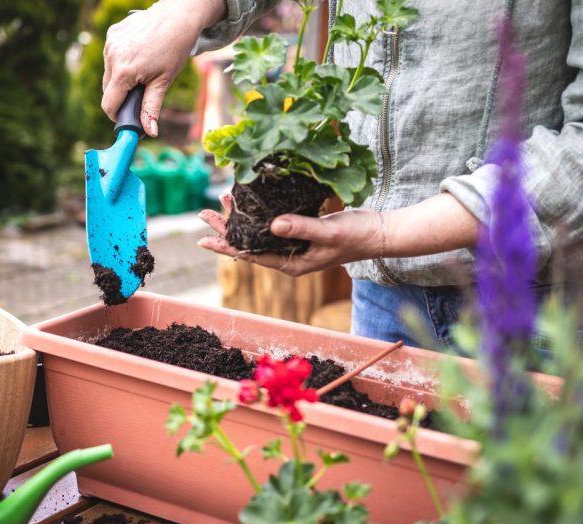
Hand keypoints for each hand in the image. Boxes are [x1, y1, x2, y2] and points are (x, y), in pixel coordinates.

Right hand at [102, 0, 225, 136]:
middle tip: (140, 92)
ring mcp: (110, 43)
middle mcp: (112, 56)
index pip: (109, 104)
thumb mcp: (163, 82)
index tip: (126, 118)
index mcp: (123, 72)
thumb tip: (150, 133)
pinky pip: (111, 55)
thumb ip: (152, 109)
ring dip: (121, 77)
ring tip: (142, 70)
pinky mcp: (112, 33)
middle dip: (121, 95)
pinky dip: (121, 60)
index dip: (117, 115)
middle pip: (108, 89)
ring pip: (109, 72)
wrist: (178, 17)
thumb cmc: (174, 49)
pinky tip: (137, 55)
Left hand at [197, 194, 383, 275]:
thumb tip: (272, 224)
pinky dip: (259, 212)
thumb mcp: (328, 232)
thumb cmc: (357, 235)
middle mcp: (289, 257)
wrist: (380, 232)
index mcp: (291, 264)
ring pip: (260, 232)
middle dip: (226, 229)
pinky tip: (251, 200)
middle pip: (250, 244)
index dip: (226, 245)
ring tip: (222, 202)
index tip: (204, 238)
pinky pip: (273, 223)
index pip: (251, 256)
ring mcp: (295, 245)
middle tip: (203, 213)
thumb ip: (300, 228)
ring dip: (241, 218)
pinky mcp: (302, 232)